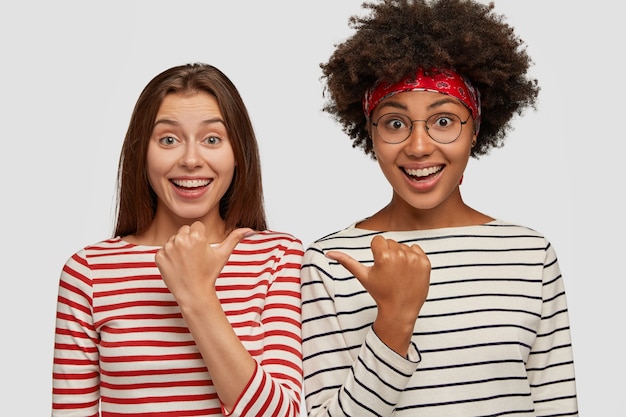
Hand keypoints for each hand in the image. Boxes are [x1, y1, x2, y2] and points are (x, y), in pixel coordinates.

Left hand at [155, 221, 253, 305]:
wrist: (193, 293)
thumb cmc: (209, 274)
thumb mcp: (223, 255)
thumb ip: (234, 238)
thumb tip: (249, 229)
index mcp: (197, 237)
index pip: (197, 226)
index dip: (200, 237)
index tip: (202, 250)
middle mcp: (181, 240)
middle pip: (184, 230)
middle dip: (189, 240)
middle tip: (194, 256)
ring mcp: (168, 248)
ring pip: (173, 239)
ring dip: (178, 247)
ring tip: (186, 262)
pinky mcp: (158, 257)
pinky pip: (163, 249)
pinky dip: (168, 257)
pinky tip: (177, 266)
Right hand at [326, 235, 429, 353]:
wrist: (401, 310)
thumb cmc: (379, 292)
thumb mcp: (362, 276)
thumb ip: (346, 262)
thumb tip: (328, 253)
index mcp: (383, 256)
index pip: (378, 240)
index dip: (376, 253)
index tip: (379, 267)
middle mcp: (400, 255)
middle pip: (390, 242)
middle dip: (388, 254)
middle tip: (389, 272)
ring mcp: (414, 259)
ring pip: (403, 246)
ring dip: (400, 256)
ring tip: (398, 273)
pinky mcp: (425, 263)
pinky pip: (416, 249)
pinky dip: (413, 258)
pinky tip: (408, 272)